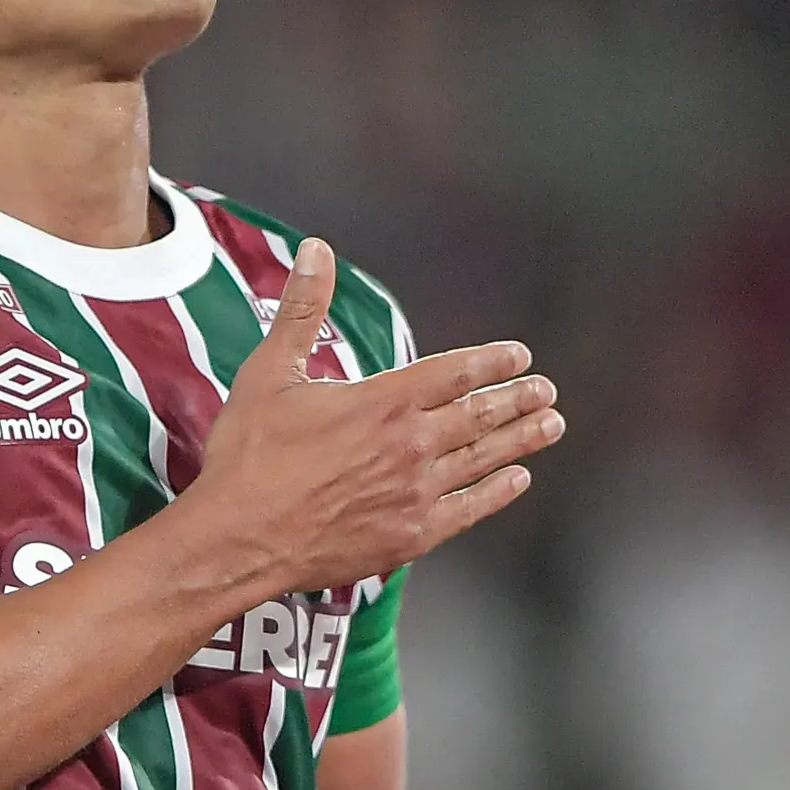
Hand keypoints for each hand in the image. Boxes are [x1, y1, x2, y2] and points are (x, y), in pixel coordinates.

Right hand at [185, 239, 562, 597]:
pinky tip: (516, 481)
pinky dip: (497, 493)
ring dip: (521, 440)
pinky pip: (469, 510)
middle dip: (517, 399)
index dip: (491, 361)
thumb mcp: (271, 372)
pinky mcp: (411, 537)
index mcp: (384, 400)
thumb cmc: (249, 457)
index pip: (455, 372)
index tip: (519, 356)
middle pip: (480, 414)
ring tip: (550, 426)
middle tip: (545, 391)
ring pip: (484, 459)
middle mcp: (411, 444)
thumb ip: (302, 311)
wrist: (239, 537)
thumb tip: (317, 251)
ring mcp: (416, 493)